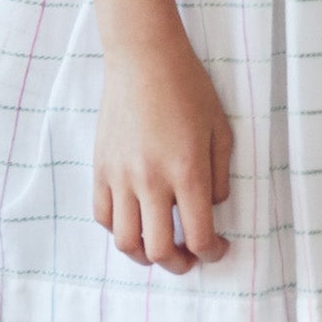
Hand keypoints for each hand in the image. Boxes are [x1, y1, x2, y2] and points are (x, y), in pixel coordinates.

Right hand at [92, 35, 233, 271]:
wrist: (143, 56)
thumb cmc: (188, 87)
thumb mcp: (221, 129)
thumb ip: (221, 177)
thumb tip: (211, 208)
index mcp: (187, 171)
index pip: (199, 237)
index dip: (212, 253)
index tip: (218, 248)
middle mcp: (151, 180)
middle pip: (160, 252)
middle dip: (180, 264)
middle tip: (190, 257)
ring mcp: (120, 176)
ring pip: (126, 243)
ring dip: (146, 256)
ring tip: (159, 246)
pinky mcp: (100, 168)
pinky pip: (103, 216)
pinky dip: (119, 229)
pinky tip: (136, 220)